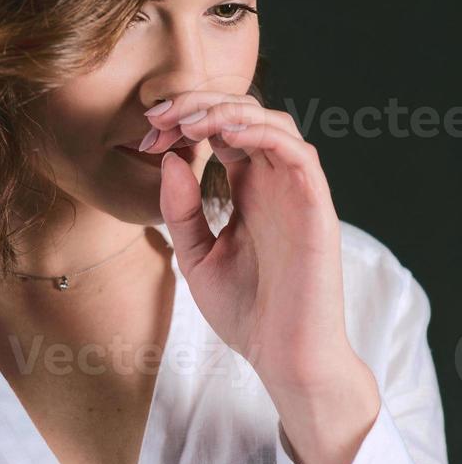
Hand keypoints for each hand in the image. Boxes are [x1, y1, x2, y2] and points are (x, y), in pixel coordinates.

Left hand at [143, 91, 359, 390]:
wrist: (285, 358)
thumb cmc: (247, 312)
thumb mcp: (196, 257)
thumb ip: (182, 210)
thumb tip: (170, 160)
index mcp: (248, 189)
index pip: (219, 130)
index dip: (183, 120)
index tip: (147, 134)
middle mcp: (273, 182)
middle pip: (243, 113)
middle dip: (198, 105)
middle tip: (158, 117)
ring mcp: (296, 191)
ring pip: (272, 122)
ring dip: (228, 111)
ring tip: (188, 122)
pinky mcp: (316, 205)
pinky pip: (297, 152)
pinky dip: (262, 133)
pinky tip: (225, 134)